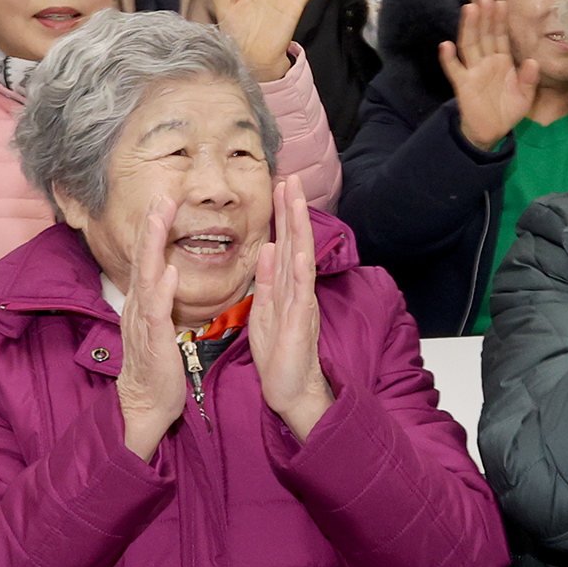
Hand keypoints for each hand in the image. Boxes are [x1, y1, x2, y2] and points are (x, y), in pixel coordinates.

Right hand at [115, 199, 186, 459]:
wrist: (145, 404)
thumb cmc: (157, 366)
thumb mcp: (159, 324)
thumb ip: (161, 298)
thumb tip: (168, 271)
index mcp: (143, 302)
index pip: (147, 257)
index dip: (153, 229)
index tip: (163, 200)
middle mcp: (138, 306)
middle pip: (142, 258)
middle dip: (151, 225)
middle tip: (161, 195)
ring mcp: (142, 322)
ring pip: (145, 277)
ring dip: (152, 246)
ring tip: (160, 219)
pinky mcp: (153, 341)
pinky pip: (157, 312)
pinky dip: (163, 291)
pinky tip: (170, 272)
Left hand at [253, 174, 332, 441]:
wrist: (289, 389)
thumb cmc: (279, 353)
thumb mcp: (266, 309)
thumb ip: (268, 279)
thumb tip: (269, 248)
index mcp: (286, 286)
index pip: (286, 242)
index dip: (283, 214)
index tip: (281, 185)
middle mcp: (297, 290)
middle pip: (297, 242)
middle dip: (293, 210)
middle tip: (292, 178)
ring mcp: (301, 305)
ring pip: (301, 259)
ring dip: (299, 230)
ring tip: (295, 202)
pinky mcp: (299, 324)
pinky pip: (300, 295)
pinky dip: (299, 272)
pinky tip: (298, 251)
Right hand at [437, 0, 536, 151]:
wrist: (492, 131)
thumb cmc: (508, 110)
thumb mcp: (525, 96)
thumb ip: (529, 79)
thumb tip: (534, 61)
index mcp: (502, 61)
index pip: (500, 36)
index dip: (500, 21)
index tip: (501, 3)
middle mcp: (486, 62)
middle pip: (484, 35)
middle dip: (484, 17)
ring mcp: (473, 71)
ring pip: (470, 45)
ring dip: (469, 28)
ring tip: (470, 9)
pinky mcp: (463, 85)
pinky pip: (455, 70)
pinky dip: (449, 59)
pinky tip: (446, 46)